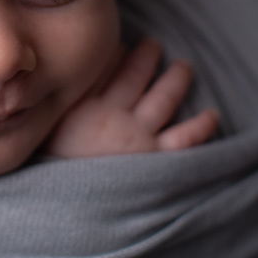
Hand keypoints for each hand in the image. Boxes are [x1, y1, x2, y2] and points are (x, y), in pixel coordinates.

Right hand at [45, 37, 218, 158]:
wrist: (66, 213)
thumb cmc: (52, 172)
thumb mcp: (45, 131)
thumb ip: (57, 106)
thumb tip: (69, 80)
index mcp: (84, 107)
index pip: (105, 67)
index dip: (116, 52)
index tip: (122, 46)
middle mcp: (115, 117)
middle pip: (136, 74)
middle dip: (146, 55)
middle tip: (153, 44)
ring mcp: (138, 138)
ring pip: (164, 97)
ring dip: (177, 78)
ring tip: (184, 66)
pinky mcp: (156, 161)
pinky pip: (185, 138)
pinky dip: (201, 126)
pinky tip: (212, 115)